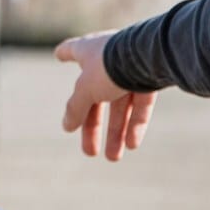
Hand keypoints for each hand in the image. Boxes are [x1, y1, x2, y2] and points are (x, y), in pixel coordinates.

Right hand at [54, 32, 156, 160]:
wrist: (151, 57)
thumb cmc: (111, 66)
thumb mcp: (86, 90)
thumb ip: (76, 108)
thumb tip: (66, 126)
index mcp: (89, 52)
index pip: (72, 51)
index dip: (65, 54)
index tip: (58, 55)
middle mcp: (109, 59)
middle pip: (96, 97)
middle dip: (92, 127)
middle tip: (89, 152)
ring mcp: (131, 69)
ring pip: (121, 106)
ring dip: (116, 133)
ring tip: (113, 158)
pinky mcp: (151, 79)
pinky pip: (140, 106)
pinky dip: (135, 125)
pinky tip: (132, 145)